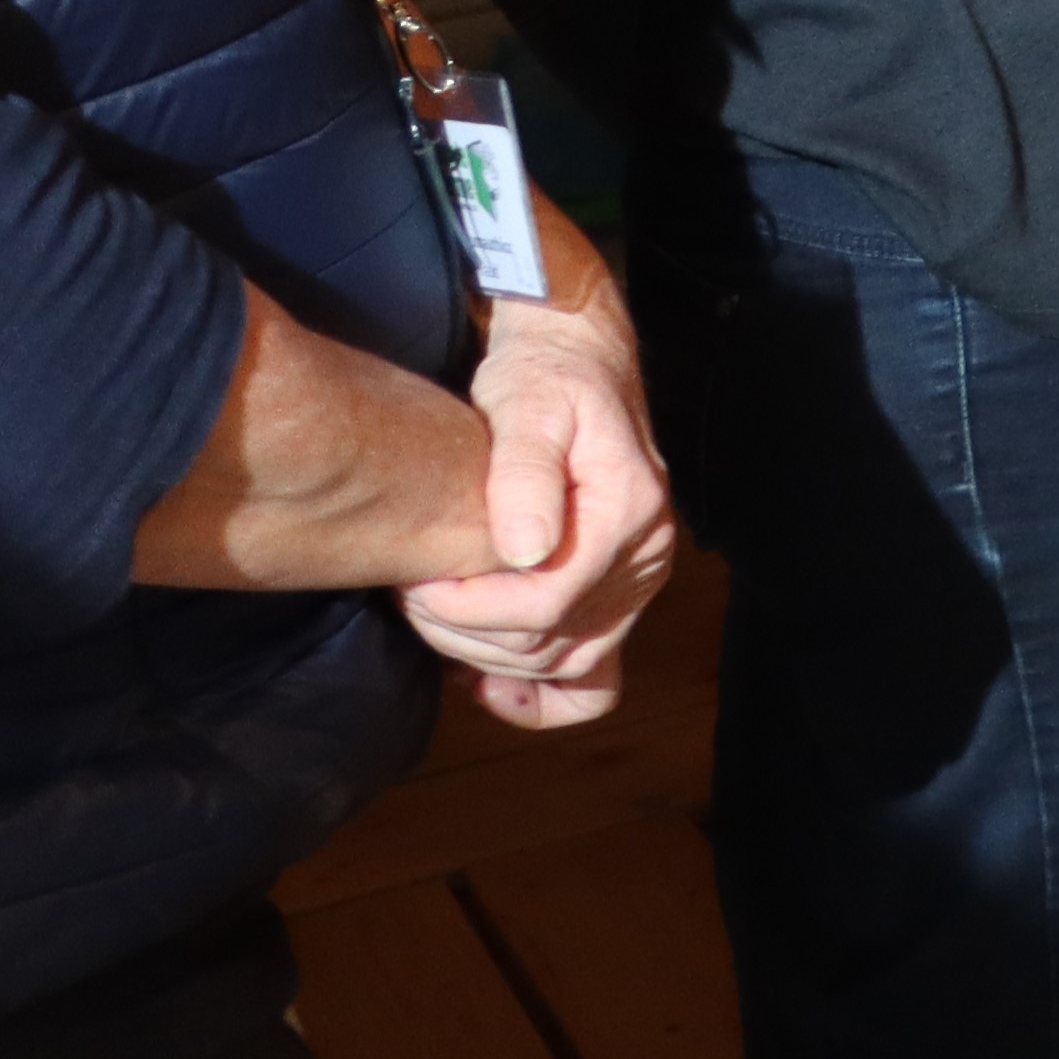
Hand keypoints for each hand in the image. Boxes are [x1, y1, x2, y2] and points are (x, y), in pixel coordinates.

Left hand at [403, 280, 675, 726]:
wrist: (575, 361)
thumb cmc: (544, 378)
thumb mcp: (526, 406)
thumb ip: (525, 474)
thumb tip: (526, 550)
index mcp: (631, 512)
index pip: (548, 604)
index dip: (470, 612)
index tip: (416, 586)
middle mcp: (647, 556)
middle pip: (552, 644)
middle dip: (467, 633)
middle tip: (412, 595)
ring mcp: (638, 581)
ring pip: (566, 664)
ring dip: (492, 660)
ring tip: (436, 621)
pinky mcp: (619, 593)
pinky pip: (598, 676)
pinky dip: (546, 697)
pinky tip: (491, 686)